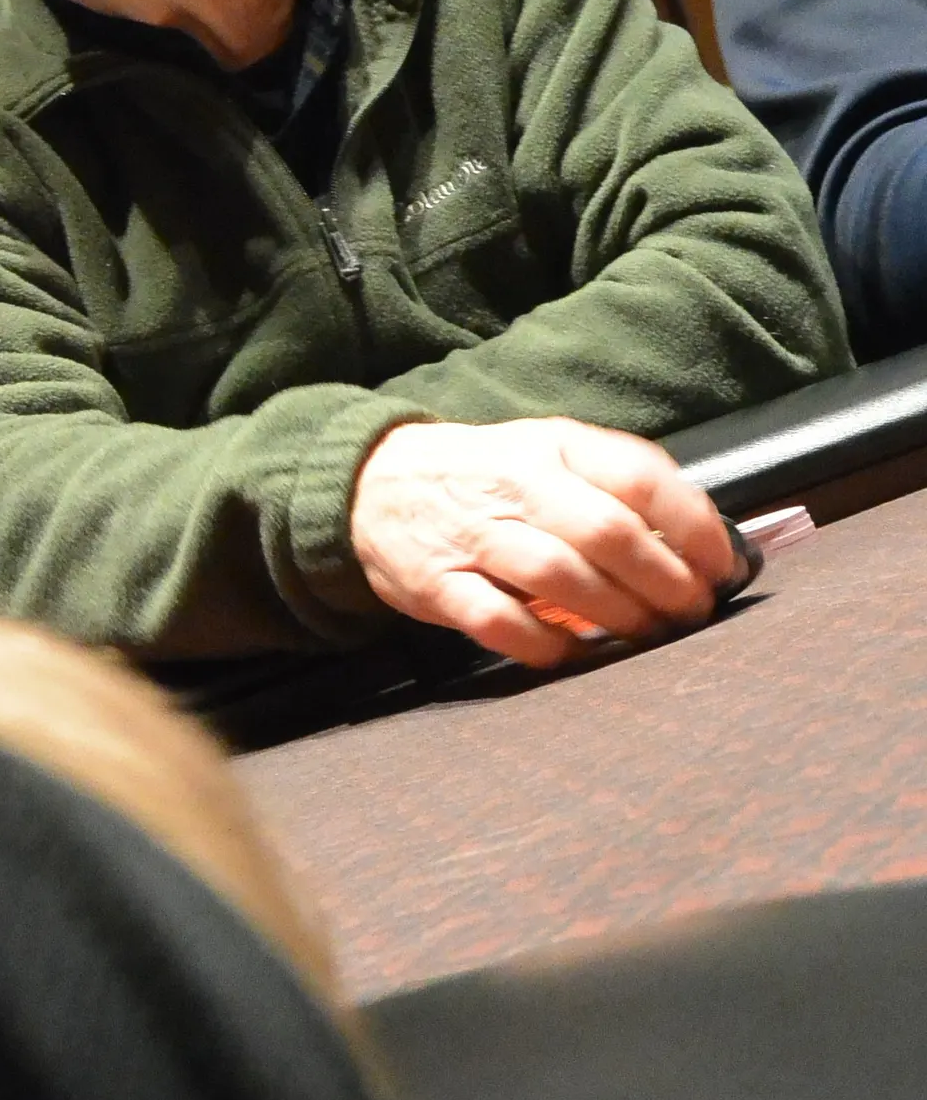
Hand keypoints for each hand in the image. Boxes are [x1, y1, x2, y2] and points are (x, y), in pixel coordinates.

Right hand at [349, 417, 739, 667]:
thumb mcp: (550, 453)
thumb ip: (613, 486)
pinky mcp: (438, 581)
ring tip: (645, 636)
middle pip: (608, 532)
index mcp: (555, 445)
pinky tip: (572, 654)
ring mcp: (475, 533)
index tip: (722, 566)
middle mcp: (518, 483)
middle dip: (664, 582)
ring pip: (559, 576)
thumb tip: (700, 543)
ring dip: (616, 615)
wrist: (376, 481)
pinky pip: (498, 620)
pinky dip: (543, 645)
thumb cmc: (488, 476)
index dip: (693, 526)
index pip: (640, 476)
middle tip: (690, 613)